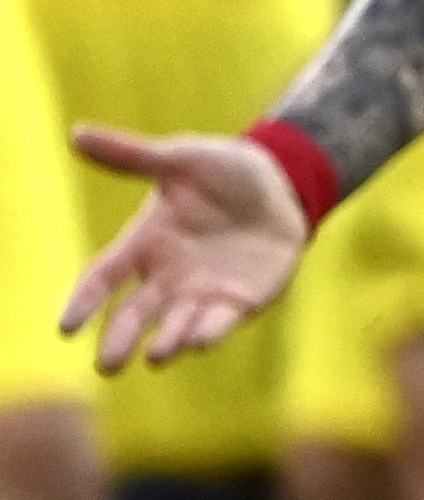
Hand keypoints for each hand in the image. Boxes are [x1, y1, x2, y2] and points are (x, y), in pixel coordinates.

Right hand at [63, 126, 309, 370]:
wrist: (283, 184)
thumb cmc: (223, 171)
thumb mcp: (179, 159)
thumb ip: (133, 156)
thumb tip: (76, 133)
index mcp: (144, 242)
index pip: (103, 276)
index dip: (84, 301)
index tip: (66, 328)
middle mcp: (167, 275)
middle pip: (135, 314)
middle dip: (120, 340)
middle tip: (106, 366)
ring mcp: (203, 290)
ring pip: (176, 325)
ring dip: (167, 340)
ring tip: (156, 355)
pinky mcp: (240, 300)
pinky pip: (220, 321)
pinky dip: (210, 331)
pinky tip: (200, 341)